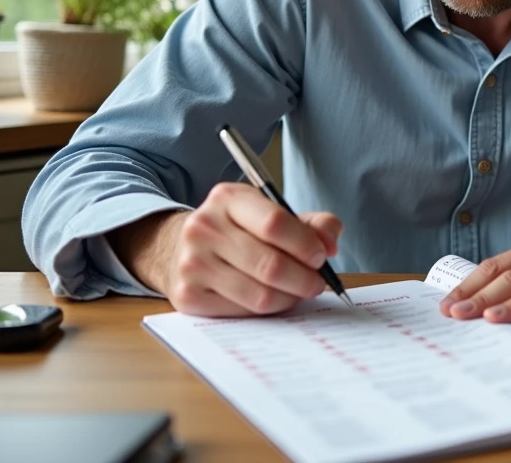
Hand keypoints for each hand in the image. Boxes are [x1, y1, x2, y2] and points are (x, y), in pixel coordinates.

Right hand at [109, 183, 341, 316]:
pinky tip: (273, 298)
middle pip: (270, 265)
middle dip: (304, 278)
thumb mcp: (270, 212)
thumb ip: (311, 223)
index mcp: (227, 198)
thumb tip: (331, 244)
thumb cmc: (238, 230)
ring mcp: (192, 263)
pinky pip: (242, 312)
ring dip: (290, 297)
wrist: (180, 247)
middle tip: (317, 282)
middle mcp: (203, 227)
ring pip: (259, 294)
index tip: (321, 257)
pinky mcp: (188, 296)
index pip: (274, 223)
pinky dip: (267, 309)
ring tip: (299, 291)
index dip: (305, 244)